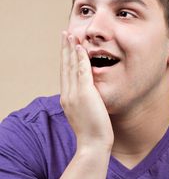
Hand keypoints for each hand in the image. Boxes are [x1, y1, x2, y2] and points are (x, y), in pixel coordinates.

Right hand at [60, 31, 113, 149]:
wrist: (93, 145)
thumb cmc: (92, 131)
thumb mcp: (84, 113)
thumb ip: (83, 100)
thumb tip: (87, 92)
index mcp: (67, 98)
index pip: (65, 73)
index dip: (65, 58)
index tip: (66, 46)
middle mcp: (67, 94)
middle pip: (65, 66)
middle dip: (65, 49)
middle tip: (64, 34)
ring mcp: (74, 94)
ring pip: (71, 66)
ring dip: (70, 49)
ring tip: (70, 35)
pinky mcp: (84, 94)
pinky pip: (82, 72)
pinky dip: (80, 59)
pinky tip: (80, 48)